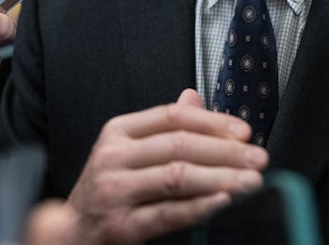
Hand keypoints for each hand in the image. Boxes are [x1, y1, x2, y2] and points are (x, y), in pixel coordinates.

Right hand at [66, 88, 267, 243]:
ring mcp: (114, 191)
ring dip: (221, 177)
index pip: (173, 117)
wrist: (71, 233)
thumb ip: (162, 126)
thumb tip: (194, 97)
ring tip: (251, 180)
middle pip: (179, 145)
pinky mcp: (120, 225)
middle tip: (258, 157)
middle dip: (226, 151)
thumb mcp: (127, 150)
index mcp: (118, 132)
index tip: (244, 132)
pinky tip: (224, 201)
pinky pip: (168, 213)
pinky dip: (200, 206)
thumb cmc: (107, 189)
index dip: (213, 122)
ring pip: (177, 176)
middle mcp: (113, 157)